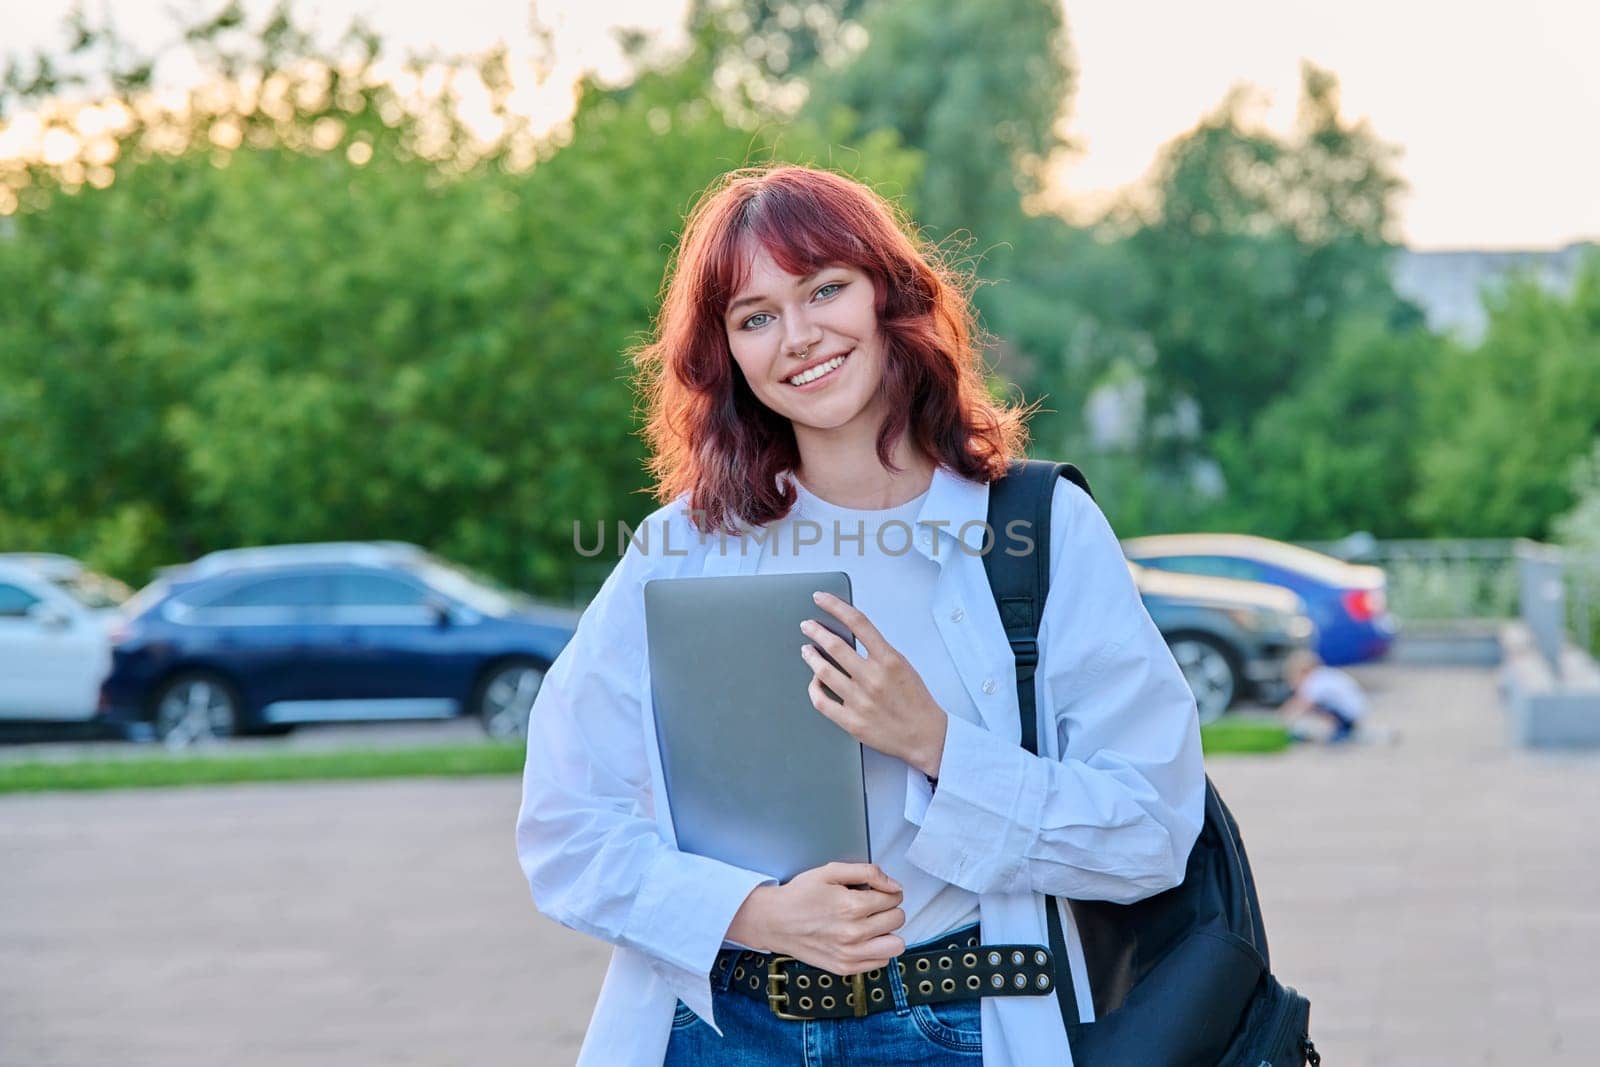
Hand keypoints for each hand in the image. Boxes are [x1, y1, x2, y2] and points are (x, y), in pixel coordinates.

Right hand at [726, 862, 905, 974]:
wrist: (774, 921)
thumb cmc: (799, 895)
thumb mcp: (831, 871)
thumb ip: (867, 872)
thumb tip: (893, 885)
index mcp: (851, 906)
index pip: (894, 898)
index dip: (888, 891)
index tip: (877, 892)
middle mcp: (853, 933)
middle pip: (897, 919)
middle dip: (889, 909)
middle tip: (872, 905)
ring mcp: (849, 954)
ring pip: (895, 945)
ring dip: (888, 932)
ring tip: (873, 924)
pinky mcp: (845, 968)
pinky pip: (881, 961)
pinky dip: (877, 949)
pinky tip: (862, 938)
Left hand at [800, 591, 947, 776]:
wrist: (927, 737)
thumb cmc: (916, 701)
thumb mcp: (903, 666)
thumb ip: (878, 651)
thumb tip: (850, 635)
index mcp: (889, 660)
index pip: (857, 622)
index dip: (835, 606)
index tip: (821, 598)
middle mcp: (873, 678)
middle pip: (834, 645)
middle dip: (815, 630)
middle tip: (807, 626)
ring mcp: (860, 701)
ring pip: (823, 671)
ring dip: (810, 656)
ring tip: (806, 650)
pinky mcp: (852, 722)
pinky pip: (822, 701)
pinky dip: (813, 688)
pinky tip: (814, 681)